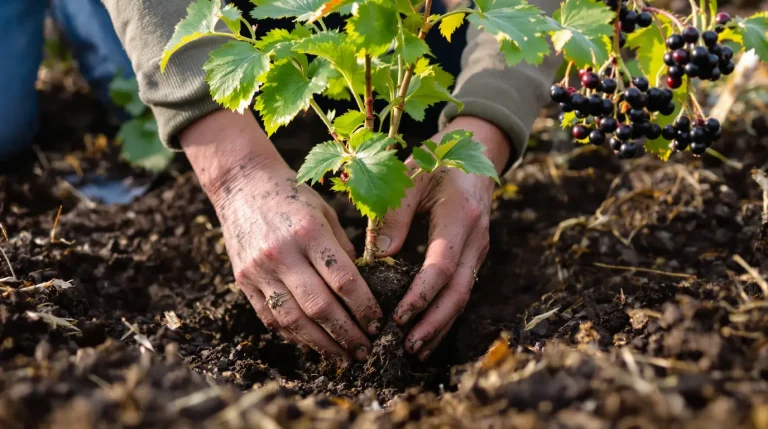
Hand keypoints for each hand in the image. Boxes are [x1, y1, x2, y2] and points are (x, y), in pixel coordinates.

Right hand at [181, 111, 382, 364]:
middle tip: (366, 350)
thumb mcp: (325, 213)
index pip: (343, 279)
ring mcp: (259, 269)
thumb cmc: (293, 197)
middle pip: (319, 307)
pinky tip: (314, 343)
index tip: (378, 323)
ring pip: (293, 320)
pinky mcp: (244, 281)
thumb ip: (343, 250)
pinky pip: (270, 318)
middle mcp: (282, 253)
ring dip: (321, 344)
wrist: (242, 184)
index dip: (364, 307)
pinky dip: (294, 335)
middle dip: (347, 334)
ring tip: (343, 356)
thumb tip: (363, 290)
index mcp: (309, 231)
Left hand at [376, 116, 510, 360]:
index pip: (442, 265)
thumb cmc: (435, 161)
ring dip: (440, 326)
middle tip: (406, 346)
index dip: (421, 294)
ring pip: (463, 297)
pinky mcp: (474, 257)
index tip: (397, 315)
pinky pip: (461, 291)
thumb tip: (377, 258)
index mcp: (460, 216)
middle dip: (433, 322)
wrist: (475, 152)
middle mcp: (476, 238)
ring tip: (414, 351)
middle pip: (458, 291)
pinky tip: (426, 335)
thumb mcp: (410, 178)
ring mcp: (479, 250)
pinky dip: (444, 316)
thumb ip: (393, 215)